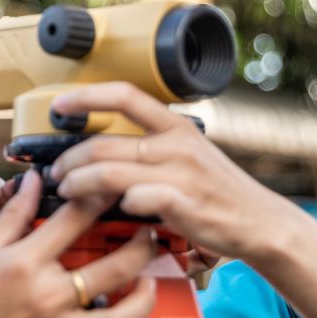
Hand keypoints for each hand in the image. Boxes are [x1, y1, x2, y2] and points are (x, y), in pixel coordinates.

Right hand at [0, 170, 156, 317]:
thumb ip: (13, 215)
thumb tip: (35, 181)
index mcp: (26, 263)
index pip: (77, 219)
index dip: (103, 195)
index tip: (118, 187)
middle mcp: (47, 298)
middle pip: (116, 267)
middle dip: (143, 246)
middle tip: (150, 235)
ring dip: (144, 300)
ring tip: (149, 284)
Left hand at [49, 82, 307, 264]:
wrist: (259, 222)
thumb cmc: (219, 192)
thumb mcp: (190, 155)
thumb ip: (153, 147)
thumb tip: (105, 150)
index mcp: (176, 126)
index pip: (125, 95)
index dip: (86, 95)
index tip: (60, 103)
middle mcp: (177, 145)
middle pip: (103, 144)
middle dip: (69, 160)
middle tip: (57, 173)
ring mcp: (180, 174)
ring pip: (108, 172)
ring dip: (79, 184)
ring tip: (68, 192)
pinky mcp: (182, 205)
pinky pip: (134, 200)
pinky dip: (117, 206)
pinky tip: (114, 212)